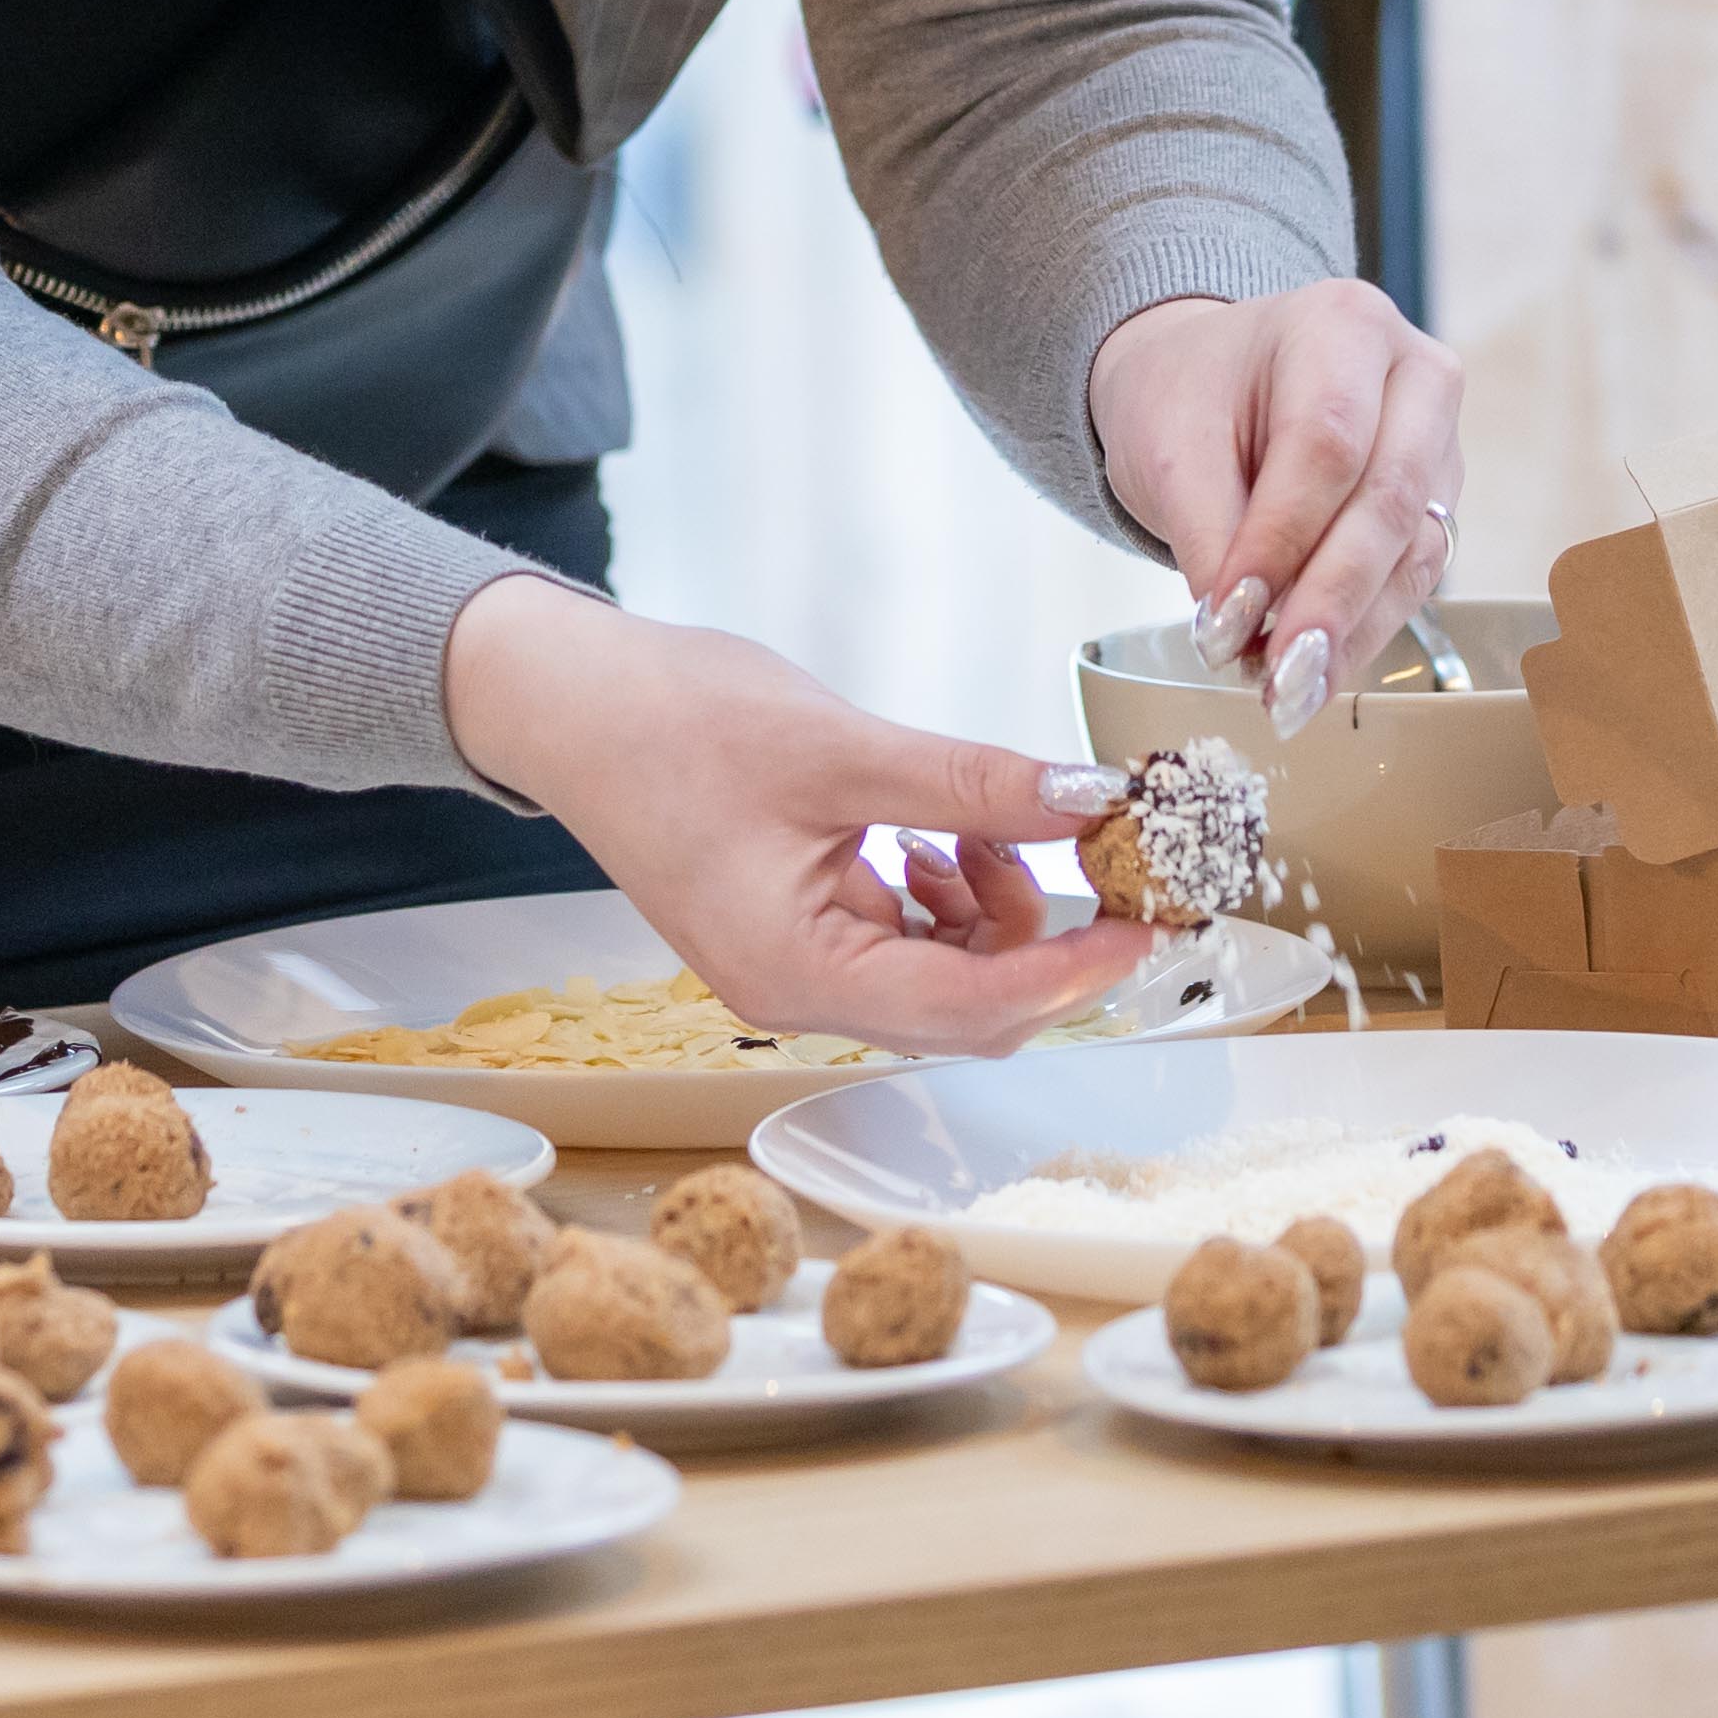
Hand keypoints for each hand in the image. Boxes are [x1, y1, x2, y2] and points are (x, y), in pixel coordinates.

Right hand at [437, 576, 1149, 1052]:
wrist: (569, 705)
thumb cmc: (673, 720)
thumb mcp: (840, 746)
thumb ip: (971, 784)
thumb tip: (1089, 802)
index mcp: (795, 971)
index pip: (970, 1009)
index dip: (1072, 972)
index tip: (1148, 924)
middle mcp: (795, 996)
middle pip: (968, 1013)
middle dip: (1045, 942)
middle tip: (1100, 853)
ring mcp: (794, 973)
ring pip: (946, 983)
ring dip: (994, 913)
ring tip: (982, 816)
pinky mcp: (798, 937)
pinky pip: (906, 949)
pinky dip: (948, 898)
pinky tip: (940, 829)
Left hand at [1088, 280, 1467, 732]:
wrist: (1214, 381)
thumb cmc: (1191, 395)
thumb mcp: (1169, 444)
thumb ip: (1205, 533)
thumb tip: (1237, 631)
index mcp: (1344, 325)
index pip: (1325, 442)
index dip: (1281, 539)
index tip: (1229, 619)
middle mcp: (1414, 374)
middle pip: (1386, 498)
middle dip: (1329, 600)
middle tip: (1281, 678)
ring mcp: (1438, 438)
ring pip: (1413, 546)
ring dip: (1352, 628)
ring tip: (1292, 691)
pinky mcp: (1438, 498)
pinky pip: (1414, 573)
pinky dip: (1364, 628)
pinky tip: (1317, 670)